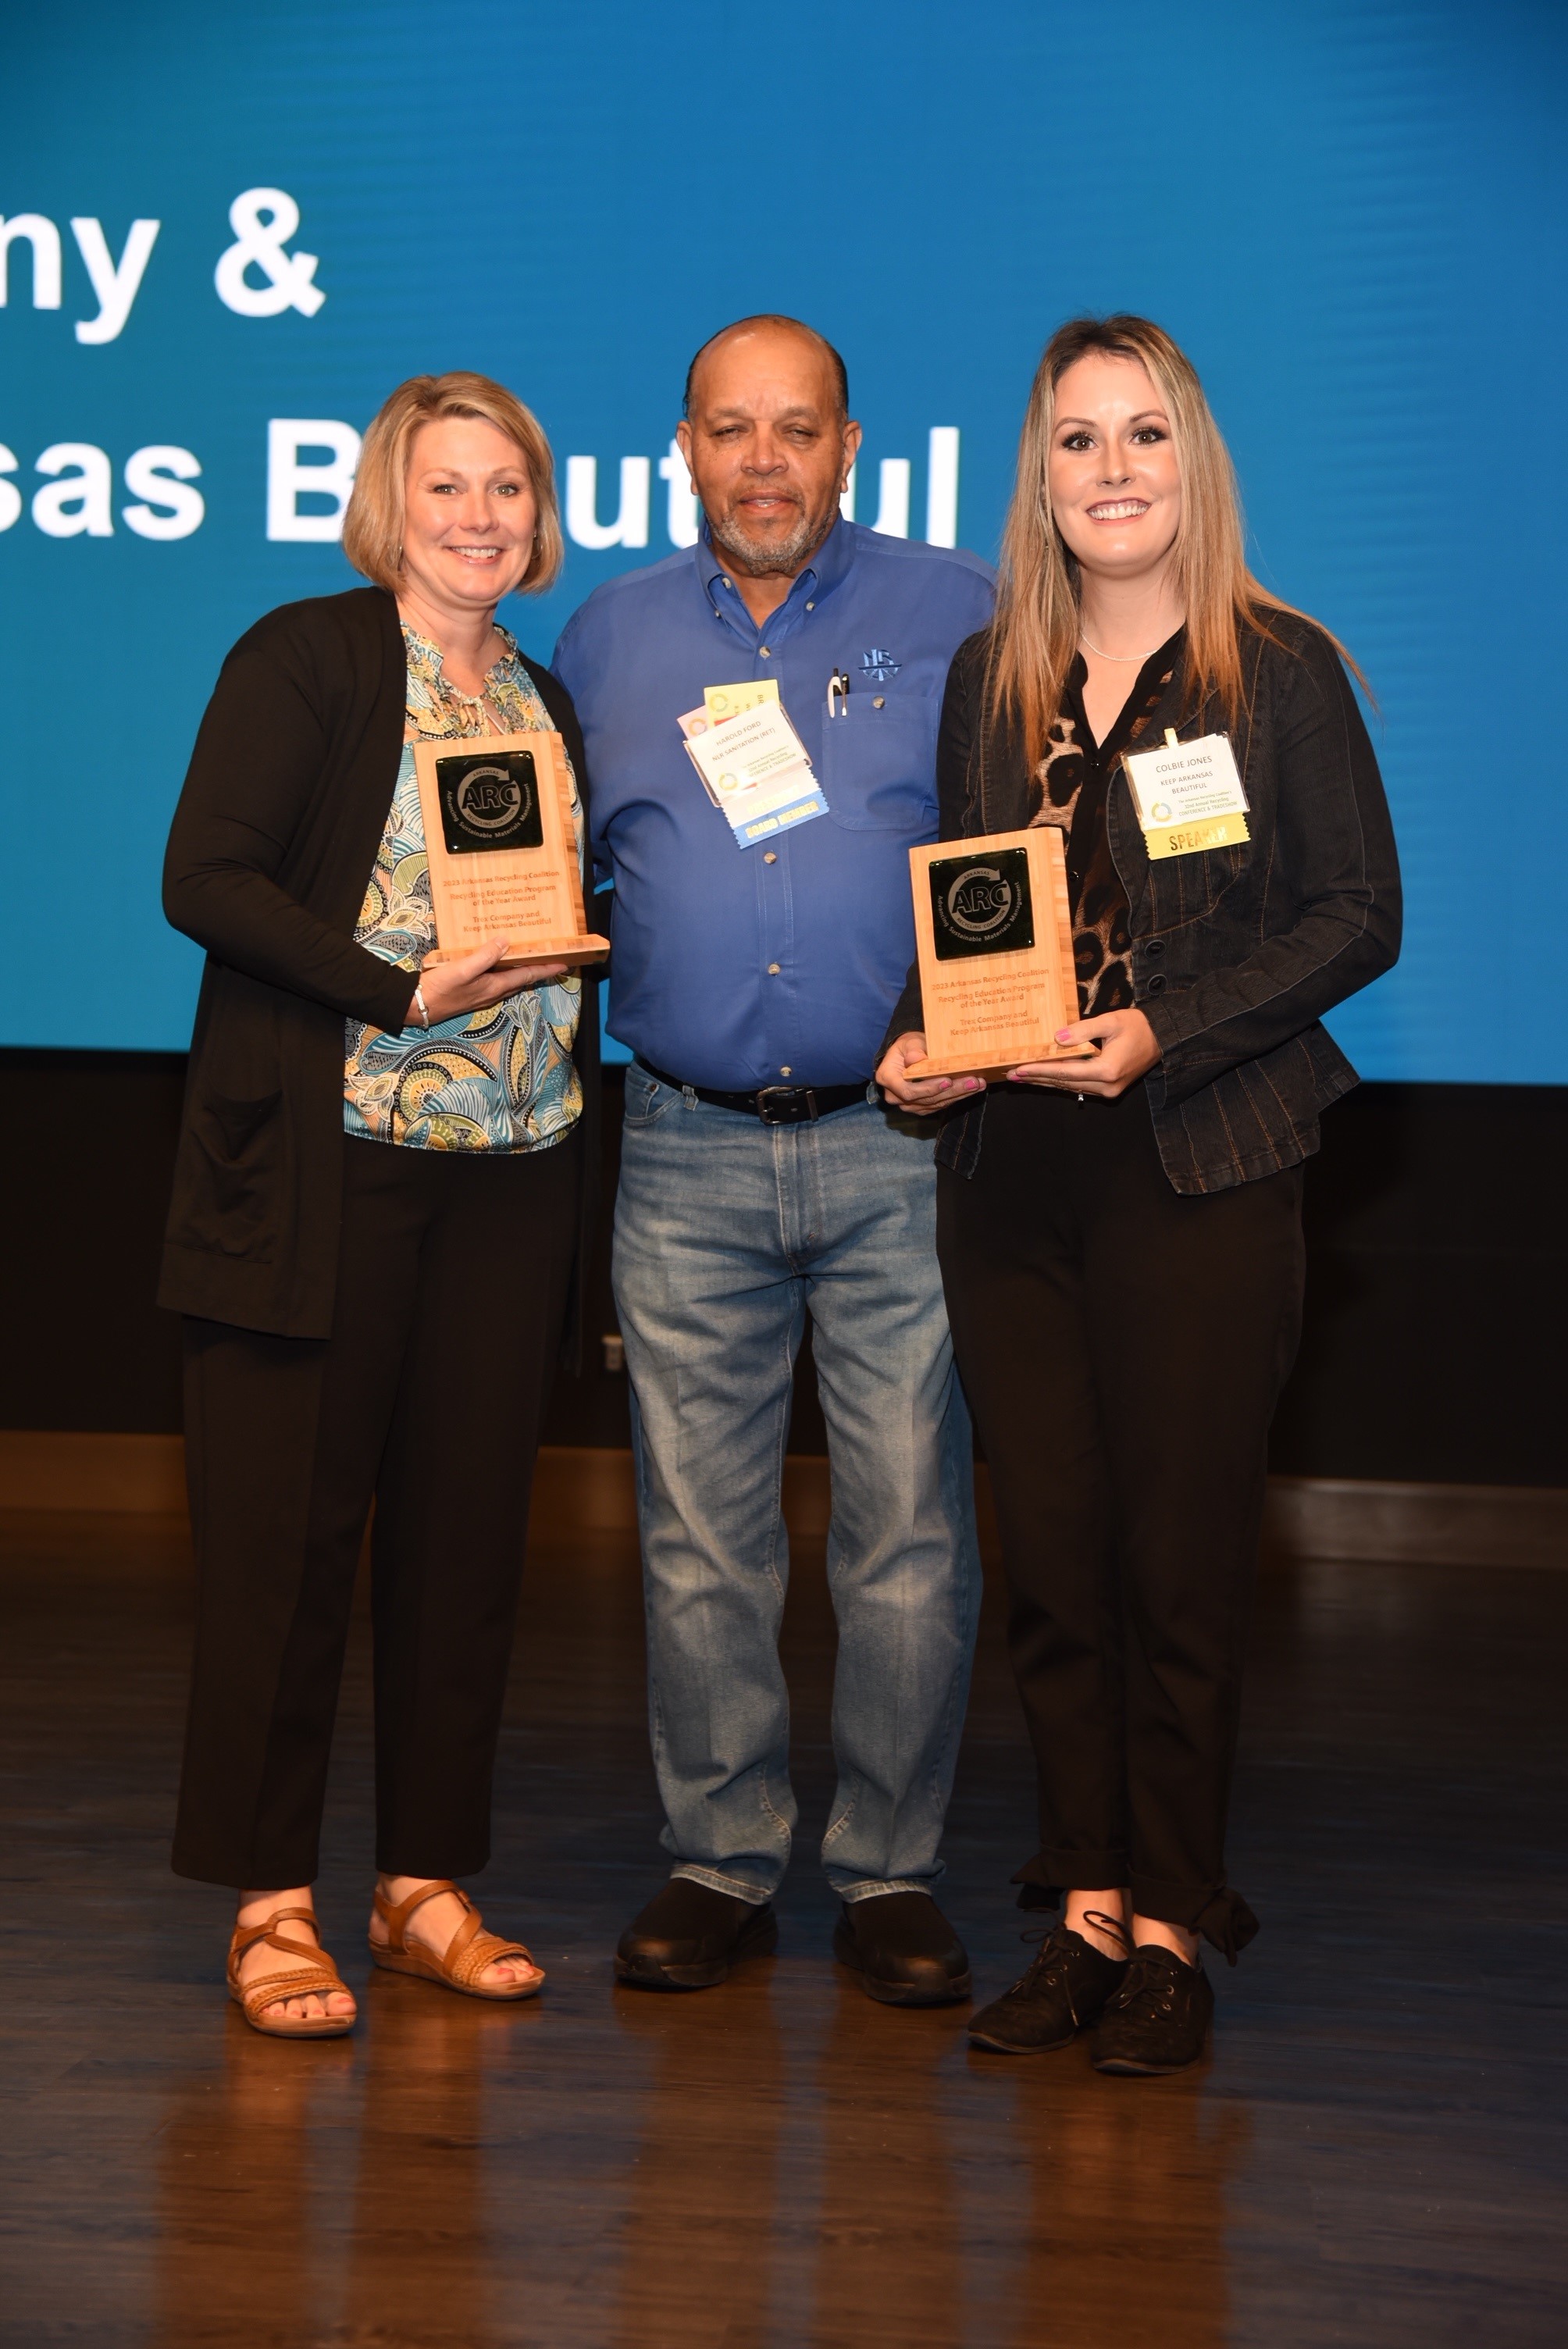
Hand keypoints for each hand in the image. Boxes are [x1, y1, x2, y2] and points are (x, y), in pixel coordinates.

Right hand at [415, 936, 567, 1024]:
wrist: (415, 1005)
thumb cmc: (439, 989)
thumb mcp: (463, 969)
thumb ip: (485, 956)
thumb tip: (506, 941)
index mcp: (494, 986)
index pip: (527, 975)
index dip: (546, 969)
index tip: (564, 963)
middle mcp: (491, 992)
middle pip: (521, 979)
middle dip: (537, 969)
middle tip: (551, 958)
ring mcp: (481, 993)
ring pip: (508, 980)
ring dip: (521, 970)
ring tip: (529, 957)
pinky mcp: (470, 991)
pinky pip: (494, 979)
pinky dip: (502, 970)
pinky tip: (496, 961)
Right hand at [875, 1030, 987, 1115]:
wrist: (908, 1054)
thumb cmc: (908, 1046)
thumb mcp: (909, 1041)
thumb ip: (913, 1049)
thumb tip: (916, 1059)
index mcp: (888, 1078)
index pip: (908, 1091)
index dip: (928, 1089)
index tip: (947, 1081)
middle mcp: (895, 1096)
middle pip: (925, 1100)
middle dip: (952, 1091)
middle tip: (973, 1081)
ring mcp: (908, 1104)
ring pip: (935, 1104)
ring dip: (959, 1095)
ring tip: (977, 1083)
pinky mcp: (921, 1107)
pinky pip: (939, 1105)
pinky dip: (957, 1097)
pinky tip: (972, 1088)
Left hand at [1007, 1007, 1160, 1098]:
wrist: (1162, 1039)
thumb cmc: (1138, 1027)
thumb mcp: (1110, 1021)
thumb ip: (1082, 1030)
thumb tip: (1057, 1039)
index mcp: (1107, 1069)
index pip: (1066, 1072)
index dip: (1040, 1070)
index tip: (1019, 1068)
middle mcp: (1107, 1086)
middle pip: (1064, 1083)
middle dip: (1037, 1078)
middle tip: (1011, 1074)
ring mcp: (1108, 1091)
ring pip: (1070, 1087)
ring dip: (1046, 1081)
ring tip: (1021, 1077)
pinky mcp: (1109, 1090)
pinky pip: (1079, 1087)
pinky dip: (1060, 1082)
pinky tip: (1043, 1078)